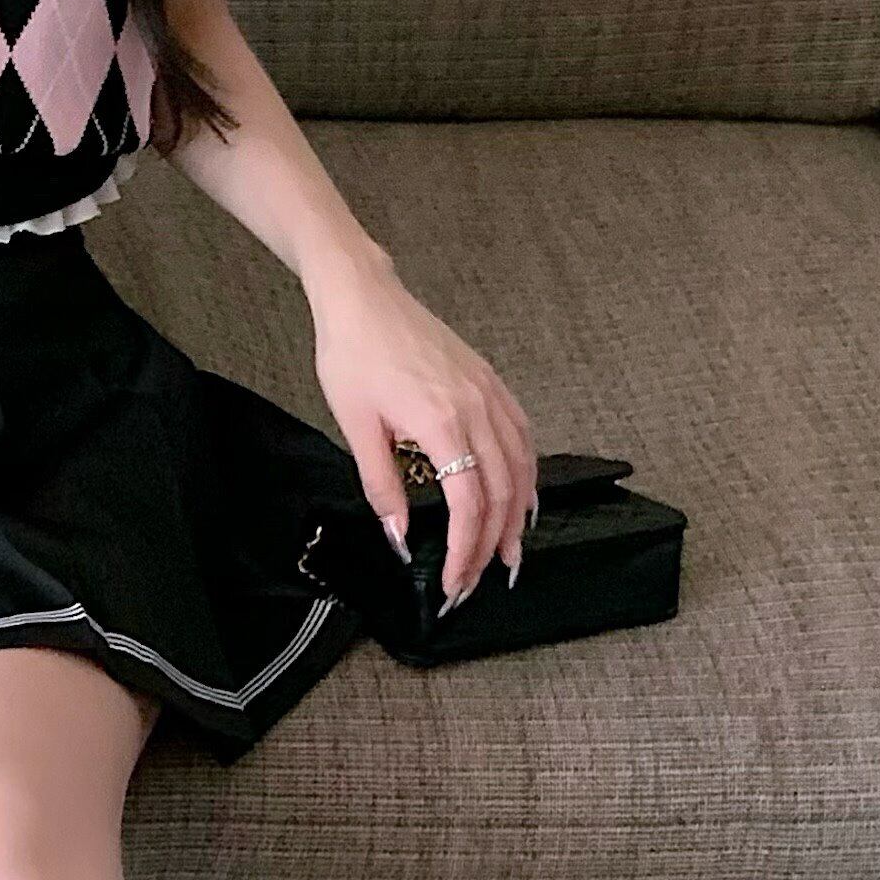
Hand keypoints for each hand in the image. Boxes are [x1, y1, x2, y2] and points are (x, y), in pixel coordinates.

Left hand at [305, 252, 536, 611]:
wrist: (364, 299)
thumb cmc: (353, 354)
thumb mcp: (357, 427)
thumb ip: (382, 486)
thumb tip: (399, 535)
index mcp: (442, 422)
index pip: (468, 504)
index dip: (464, 550)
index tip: (453, 580)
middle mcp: (476, 408)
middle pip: (501, 493)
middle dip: (490, 544)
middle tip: (477, 579)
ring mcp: (489, 393)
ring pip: (521, 467)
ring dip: (517, 516)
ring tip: (508, 552)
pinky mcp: (490, 383)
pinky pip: (522, 437)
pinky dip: (526, 474)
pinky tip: (520, 497)